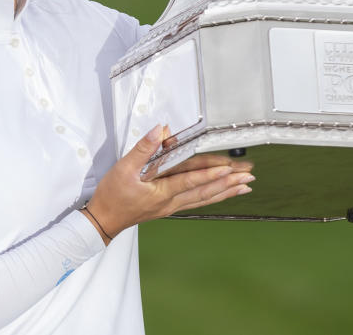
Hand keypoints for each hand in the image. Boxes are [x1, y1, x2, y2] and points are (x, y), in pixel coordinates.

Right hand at [82, 125, 254, 243]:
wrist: (104, 220)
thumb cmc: (113, 196)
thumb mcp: (123, 168)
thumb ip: (144, 148)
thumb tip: (161, 130)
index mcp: (161, 192)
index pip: (191, 180)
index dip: (211, 173)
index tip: (229, 168)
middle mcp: (171, 201)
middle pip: (205, 191)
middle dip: (228, 183)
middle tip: (249, 176)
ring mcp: (172, 206)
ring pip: (205, 199)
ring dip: (226, 191)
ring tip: (245, 186)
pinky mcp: (170, 207)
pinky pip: (197, 202)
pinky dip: (214, 197)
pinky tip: (223, 194)